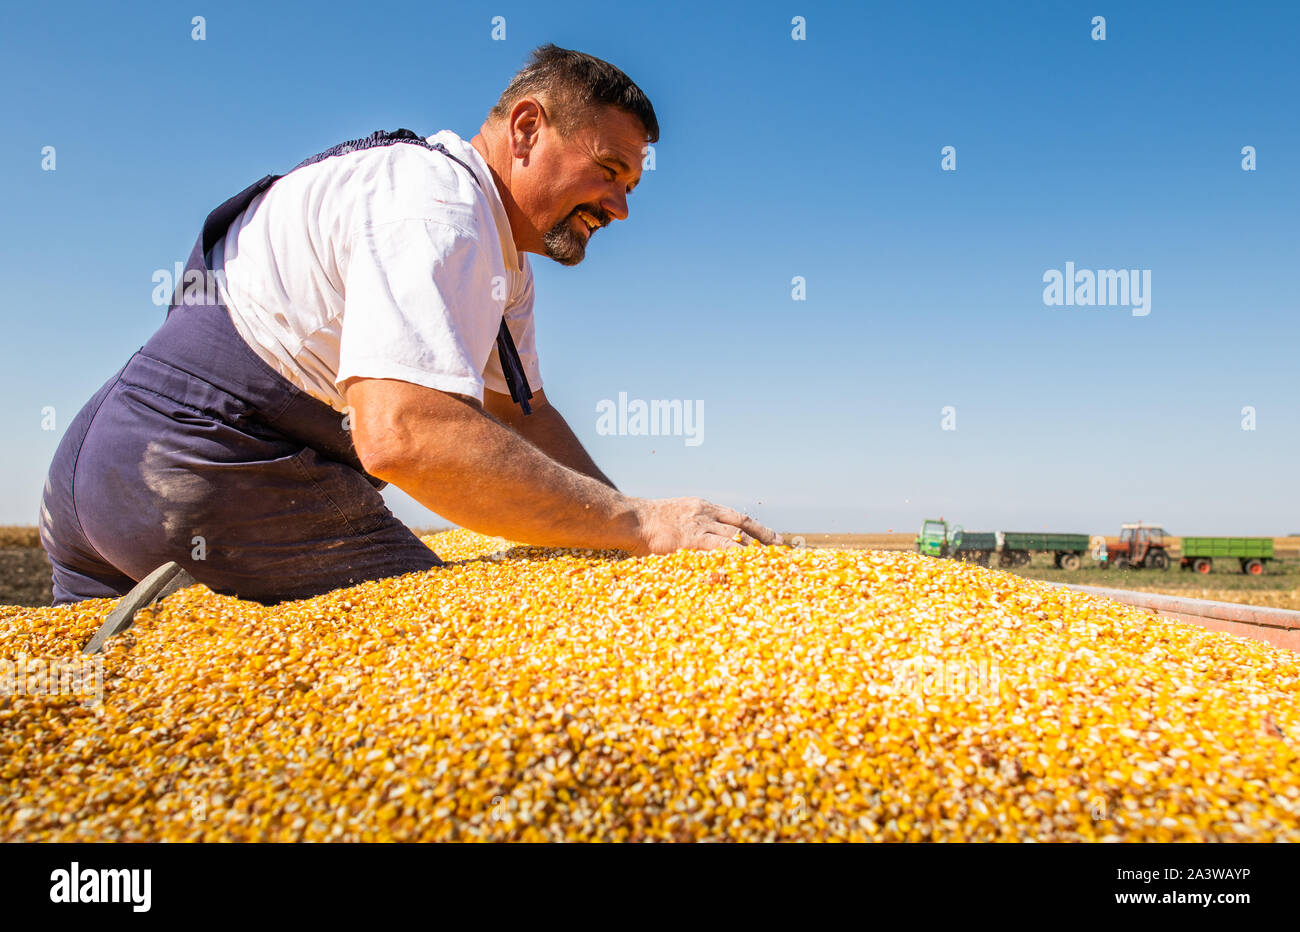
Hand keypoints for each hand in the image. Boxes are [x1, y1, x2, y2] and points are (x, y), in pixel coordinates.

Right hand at [630, 497, 783, 554]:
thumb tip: (707, 543)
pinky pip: (720, 549)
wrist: (632, 519)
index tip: (774, 540)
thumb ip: (693, 526)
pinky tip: (747, 565)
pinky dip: (735, 556)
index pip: (738, 517)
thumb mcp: (676, 516)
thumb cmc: (648, 523)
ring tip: (768, 562)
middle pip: (743, 525)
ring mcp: (700, 527)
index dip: (758, 529)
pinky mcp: (692, 541)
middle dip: (763, 538)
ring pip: (735, 537)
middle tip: (780, 549)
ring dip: (753, 550)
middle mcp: (706, 514)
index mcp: (703, 507)